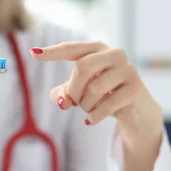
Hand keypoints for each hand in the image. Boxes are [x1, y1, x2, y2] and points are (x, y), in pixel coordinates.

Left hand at [30, 41, 164, 170]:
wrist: (137, 110)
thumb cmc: (105, 95)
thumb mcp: (82, 92)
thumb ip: (65, 93)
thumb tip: (61, 100)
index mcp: (98, 49)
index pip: (72, 49)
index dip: (53, 52)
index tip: (33, 54)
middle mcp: (115, 54)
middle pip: (83, 67)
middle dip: (72, 89)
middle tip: (70, 104)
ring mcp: (127, 70)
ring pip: (94, 89)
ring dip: (85, 105)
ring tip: (88, 110)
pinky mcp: (135, 89)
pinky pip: (107, 105)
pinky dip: (94, 116)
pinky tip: (90, 121)